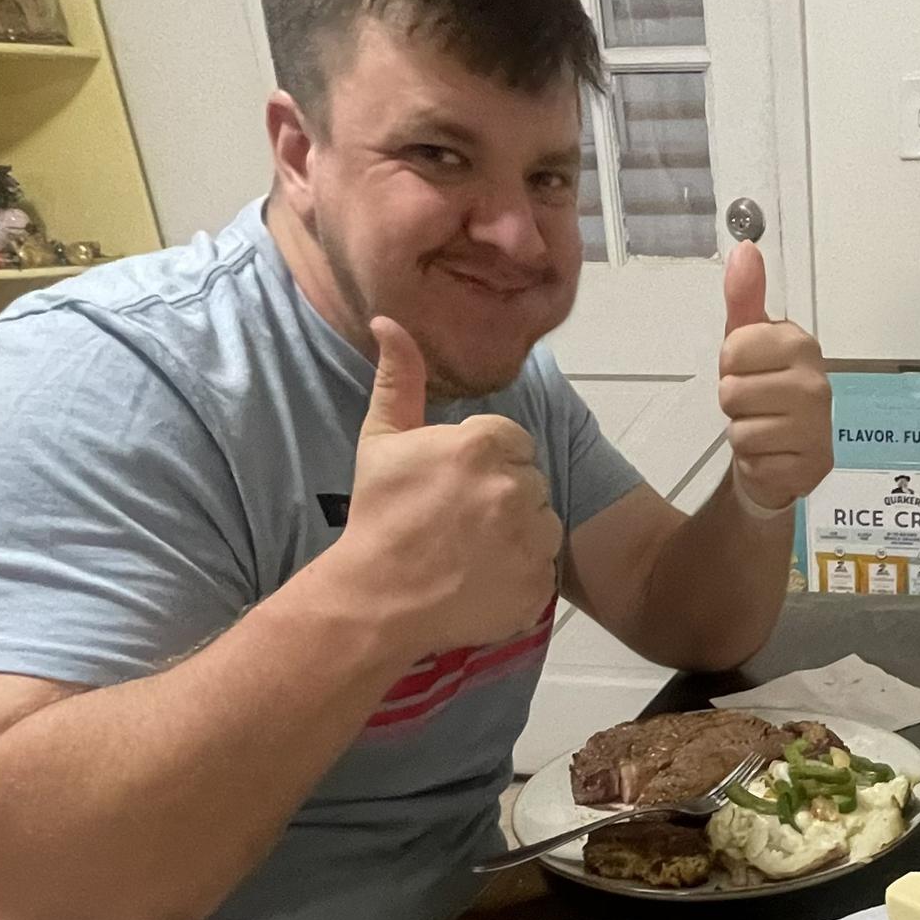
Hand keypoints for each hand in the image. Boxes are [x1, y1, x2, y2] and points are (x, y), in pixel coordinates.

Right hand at [327, 317, 563, 658]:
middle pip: (530, 482)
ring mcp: (532, 540)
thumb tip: (388, 321)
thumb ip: (399, 378)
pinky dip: (520, 576)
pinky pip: (542, 571)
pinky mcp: (538, 585)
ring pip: (543, 526)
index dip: (485, 463)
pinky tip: (483, 581)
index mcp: (486, 444)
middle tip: (459, 523)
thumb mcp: (382, 439)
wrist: (377, 597)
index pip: (513, 443)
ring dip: (518, 536)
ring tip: (472, 553)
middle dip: (504, 497)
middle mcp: (518, 487)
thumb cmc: (378, 515)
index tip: (454, 487)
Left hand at [718, 242, 831, 514]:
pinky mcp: (813, 467)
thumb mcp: (748, 342)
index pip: (733, 349)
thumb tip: (745, 248)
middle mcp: (817, 384)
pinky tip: (772, 456)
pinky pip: (756, 464)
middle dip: (734, 404)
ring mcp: (818, 428)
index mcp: (802, 346)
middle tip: (755, 406)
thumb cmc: (763, 391)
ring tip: (763, 430)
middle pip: (733, 392)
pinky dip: (756, 465)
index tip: (748, 372)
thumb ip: (744, 297)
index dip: (730, 365)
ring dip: (743, 436)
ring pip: (742, 432)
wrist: (784, 455)